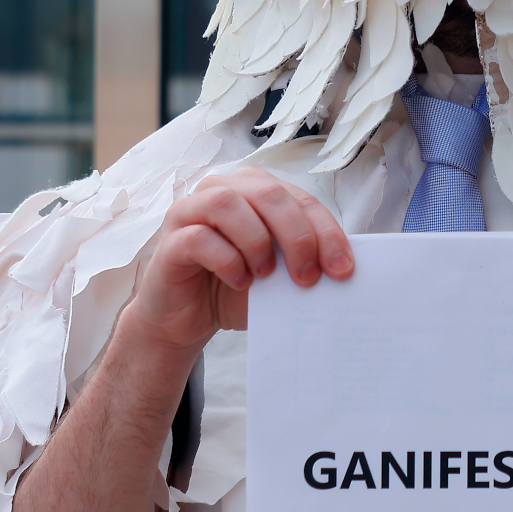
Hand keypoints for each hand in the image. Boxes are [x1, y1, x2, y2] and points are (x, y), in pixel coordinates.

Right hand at [122, 168, 352, 357]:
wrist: (187, 321)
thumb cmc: (236, 288)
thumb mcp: (279, 274)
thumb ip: (303, 260)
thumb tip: (342, 268)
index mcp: (255, 191)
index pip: (300, 199)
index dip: (326, 231)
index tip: (343, 268)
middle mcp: (221, 190)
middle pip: (268, 193)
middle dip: (297, 235)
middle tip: (309, 276)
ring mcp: (190, 212)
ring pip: (227, 204)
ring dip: (256, 241)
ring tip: (266, 275)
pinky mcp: (169, 240)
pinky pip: (199, 238)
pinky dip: (227, 261)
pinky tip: (240, 281)